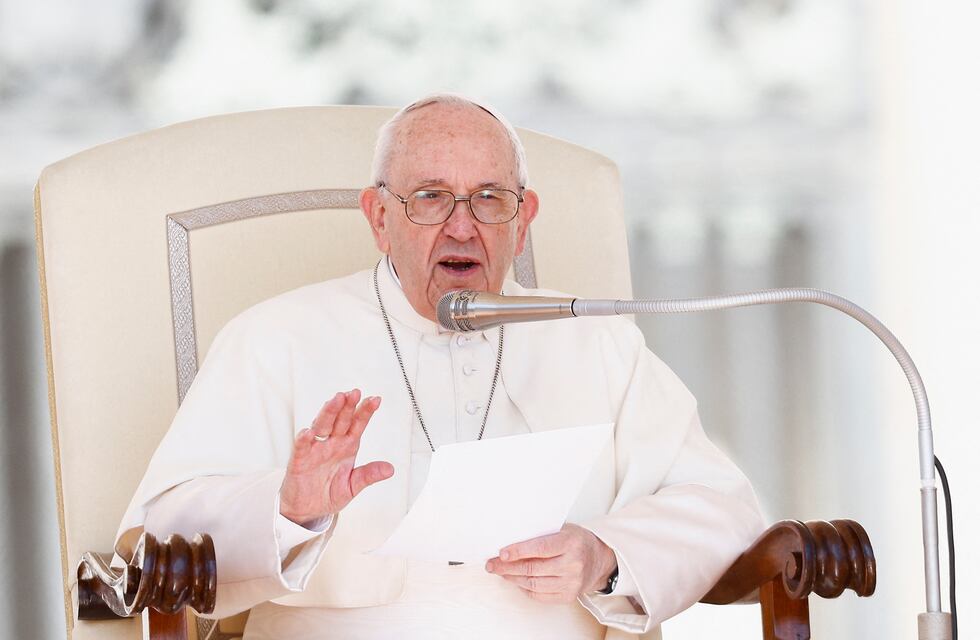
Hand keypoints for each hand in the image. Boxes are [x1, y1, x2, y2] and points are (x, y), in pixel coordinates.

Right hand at [279, 389, 393, 525]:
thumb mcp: (352, 486)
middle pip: (340, 420)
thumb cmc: (328, 493)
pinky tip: (308, 431)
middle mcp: (331, 443)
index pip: (357, 425)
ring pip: (322, 426)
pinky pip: (301, 446)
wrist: (306, 509)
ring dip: (328, 412)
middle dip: (347, 406)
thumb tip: (390, 469)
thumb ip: (368, 475)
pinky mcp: (299, 460)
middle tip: (354, 392)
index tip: (375, 399)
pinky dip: (304, 438)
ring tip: (336, 400)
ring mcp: (315, 449)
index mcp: (347, 446)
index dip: (365, 412)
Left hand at [485, 523, 617, 602]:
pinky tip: (516, 581)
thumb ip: (541, 533)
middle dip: (508, 567)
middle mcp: (572, 564)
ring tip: (501, 572)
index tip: (501, 553)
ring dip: (513, 578)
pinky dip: (525, 589)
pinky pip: (540, 595)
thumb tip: (511, 538)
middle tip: (492, 564)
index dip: (518, 551)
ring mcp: (571, 582)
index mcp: (570, 543)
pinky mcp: (569, 595)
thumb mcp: (563, 529)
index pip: (540, 548)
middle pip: (533, 568)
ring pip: (534, 584)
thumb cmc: (577, 541)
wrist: (599, 559)